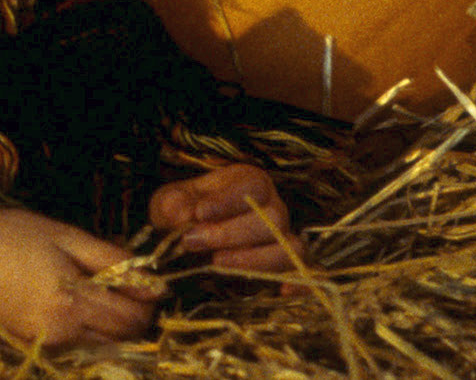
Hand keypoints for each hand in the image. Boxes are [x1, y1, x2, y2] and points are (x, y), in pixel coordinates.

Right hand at [0, 204, 160, 347]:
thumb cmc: (10, 235)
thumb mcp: (64, 235)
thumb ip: (110, 259)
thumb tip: (152, 282)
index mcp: (75, 303)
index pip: (132, 320)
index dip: (147, 303)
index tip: (146, 284)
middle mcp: (64, 332)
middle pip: (119, 338)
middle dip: (130, 317)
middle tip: (124, 287)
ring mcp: (47, 341)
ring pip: (97, 344)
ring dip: (106, 324)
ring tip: (95, 291)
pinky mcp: (31, 342)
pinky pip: (72, 342)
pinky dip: (82, 327)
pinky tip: (68, 300)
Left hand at [150, 163, 301, 273]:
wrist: (189, 247)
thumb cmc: (183, 216)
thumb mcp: (170, 205)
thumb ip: (174, 206)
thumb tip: (187, 216)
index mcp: (251, 183)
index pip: (253, 186)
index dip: (228, 200)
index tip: (199, 213)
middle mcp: (275, 209)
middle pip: (272, 218)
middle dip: (231, 233)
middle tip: (195, 242)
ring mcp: (285, 241)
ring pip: (289, 248)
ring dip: (253, 259)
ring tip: (216, 263)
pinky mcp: (287, 272)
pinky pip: (305, 278)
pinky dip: (298, 285)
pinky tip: (280, 292)